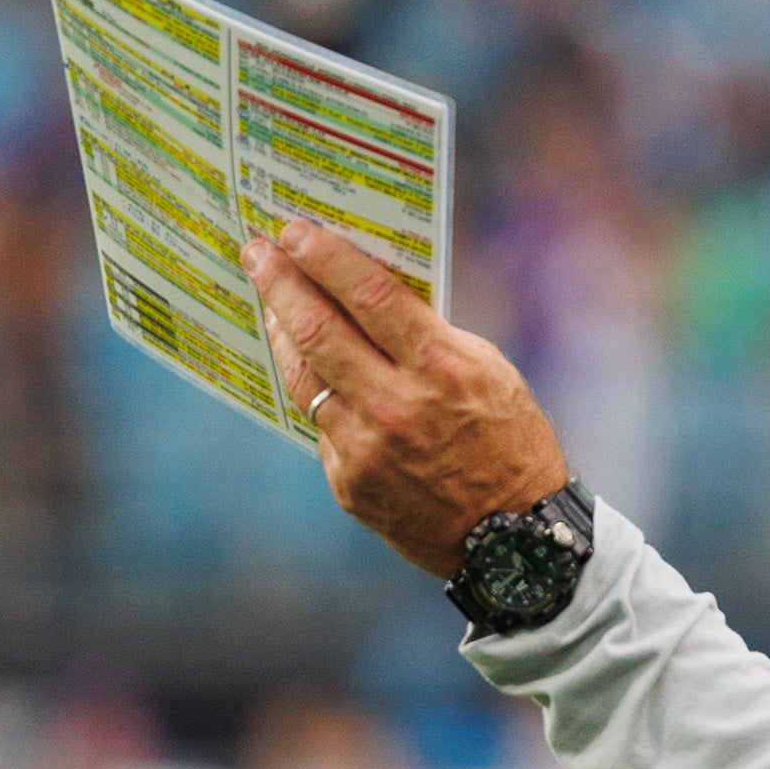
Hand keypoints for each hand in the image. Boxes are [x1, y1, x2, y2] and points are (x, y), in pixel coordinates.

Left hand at [243, 222, 569, 576]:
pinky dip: (315, 392)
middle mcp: (396, 405)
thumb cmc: (511, 441)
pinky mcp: (348, 483)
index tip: (297, 230)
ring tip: (269, 303)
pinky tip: (308, 370)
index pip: (369, 295)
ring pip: (303, 377)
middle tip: (256, 250)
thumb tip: (369, 297)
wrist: (513, 538)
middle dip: (280, 282)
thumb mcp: (490, 372)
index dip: (327, 257)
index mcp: (442, 368)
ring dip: (280, 332)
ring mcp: (366, 448)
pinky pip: (321, 425)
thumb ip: (431, 336)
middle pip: (318, 330)